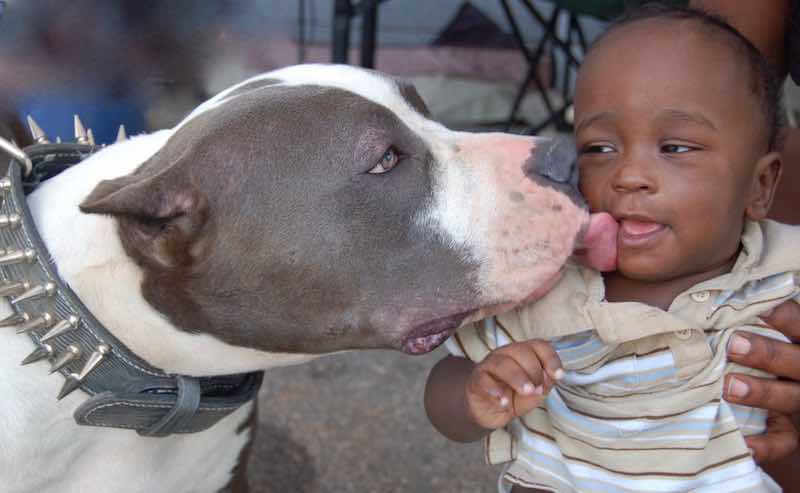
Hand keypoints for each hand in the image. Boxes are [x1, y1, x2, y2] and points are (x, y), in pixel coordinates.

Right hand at [465, 340, 562, 430]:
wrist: (486, 410)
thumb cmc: (512, 396)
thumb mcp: (534, 393)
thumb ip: (543, 385)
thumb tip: (548, 378)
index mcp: (523, 354)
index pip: (539, 345)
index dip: (551, 358)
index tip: (559, 376)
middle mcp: (505, 354)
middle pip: (520, 351)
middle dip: (534, 371)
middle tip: (538, 391)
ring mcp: (489, 365)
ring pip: (502, 363)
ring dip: (517, 377)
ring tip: (527, 392)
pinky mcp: (476, 380)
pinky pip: (484, 380)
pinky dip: (496, 391)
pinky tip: (504, 402)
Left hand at [725, 300, 799, 462]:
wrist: (751, 379)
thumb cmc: (741, 343)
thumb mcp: (749, 326)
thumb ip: (739, 313)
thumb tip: (708, 294)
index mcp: (799, 338)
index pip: (799, 322)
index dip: (784, 315)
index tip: (759, 306)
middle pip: (797, 361)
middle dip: (767, 353)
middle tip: (733, 344)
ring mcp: (797, 399)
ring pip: (791, 398)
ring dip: (762, 393)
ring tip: (729, 387)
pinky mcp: (788, 429)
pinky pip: (785, 440)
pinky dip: (766, 445)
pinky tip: (744, 443)